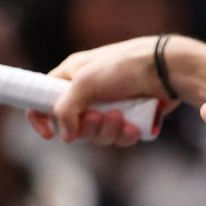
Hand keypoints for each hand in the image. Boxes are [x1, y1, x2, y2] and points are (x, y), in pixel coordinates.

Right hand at [27, 35, 173, 146]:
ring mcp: (107, 105)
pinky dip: (124, 136)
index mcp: (70, 76)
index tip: (48, 134)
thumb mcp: (85, 83)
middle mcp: (86, 91)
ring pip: (95, 134)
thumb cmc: (123, 67)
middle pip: (72, 125)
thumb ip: (65, 110)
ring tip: (121, 118)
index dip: (40, 118)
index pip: (42, 99)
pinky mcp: (127, 117)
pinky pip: (116, 138)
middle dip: (87, 127)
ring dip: (107, 131)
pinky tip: (134, 127)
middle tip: (100, 116)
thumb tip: (66, 136)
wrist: (165, 70)